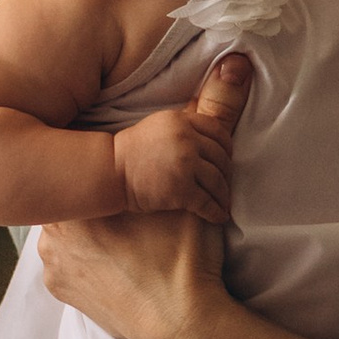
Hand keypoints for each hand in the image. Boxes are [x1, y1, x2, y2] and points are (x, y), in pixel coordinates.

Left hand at [40, 56, 250, 338]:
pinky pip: (68, 262)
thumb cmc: (186, 253)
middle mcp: (50, 225)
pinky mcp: (59, 291)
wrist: (183, 326)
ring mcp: (50, 262)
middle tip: (134, 203)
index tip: (131, 166)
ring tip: (130, 235)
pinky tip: (118, 260)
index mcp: (75, 192)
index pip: (83, 156)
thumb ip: (211, 117)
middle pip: (74, 190)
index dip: (111, 158)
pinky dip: (90, 258)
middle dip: (102, 192)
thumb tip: (234, 62)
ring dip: (94, 225)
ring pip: (69, 226)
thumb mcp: (198, 182)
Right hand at [114, 95, 235, 218]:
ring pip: (217, 182)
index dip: (227, 148)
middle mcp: (186, 140)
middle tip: (225, 186)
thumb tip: (210, 132)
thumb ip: (185, 126)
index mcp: (182, 121)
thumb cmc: (133, 151)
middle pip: (221, 158)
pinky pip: (206, 202)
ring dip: (223, 196)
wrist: (111, 171)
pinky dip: (215, 212)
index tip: (227, 159)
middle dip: (226, 175)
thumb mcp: (160, 125)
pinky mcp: (181, 190)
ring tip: (223, 204)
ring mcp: (185, 164)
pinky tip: (219, 217)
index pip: (218, 131)